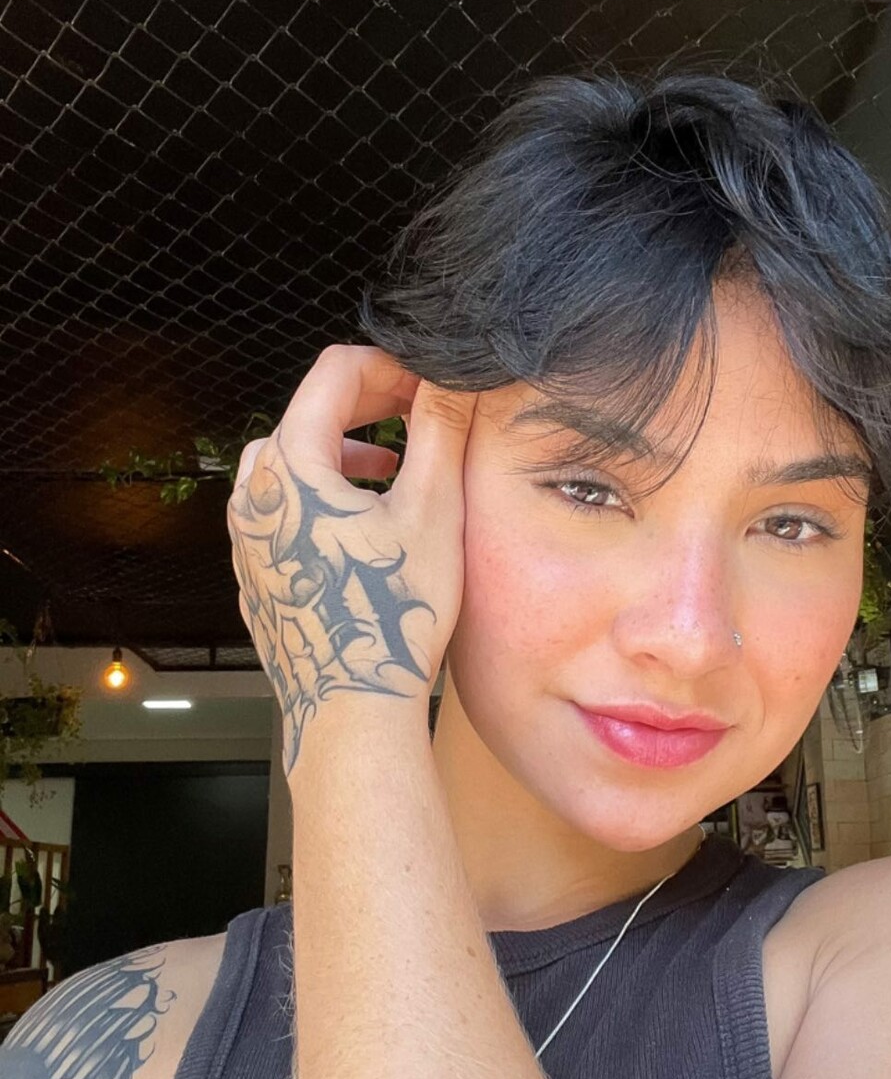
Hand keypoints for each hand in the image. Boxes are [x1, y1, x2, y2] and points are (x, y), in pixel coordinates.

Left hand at [226, 345, 477, 779]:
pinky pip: (281, 519)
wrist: (351, 711)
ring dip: (340, 457)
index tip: (429, 387)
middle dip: (366, 408)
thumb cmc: (390, 614)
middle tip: (417, 418)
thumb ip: (441, 430)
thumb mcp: (432, 510)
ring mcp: (247, 542)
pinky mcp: (255, 580)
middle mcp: (254, 496)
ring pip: (288, 469)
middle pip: (305, 416)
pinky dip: (319, 504)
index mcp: (290, 464)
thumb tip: (455, 377)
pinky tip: (360, 534)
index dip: (389, 367)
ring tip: (389, 475)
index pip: (332, 374)